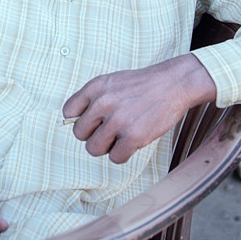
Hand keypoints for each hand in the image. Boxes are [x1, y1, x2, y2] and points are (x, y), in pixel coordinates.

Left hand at [62, 54, 216, 163]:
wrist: (173, 84)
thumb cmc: (142, 85)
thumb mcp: (112, 81)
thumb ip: (93, 98)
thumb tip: (75, 121)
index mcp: (95, 87)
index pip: (68, 111)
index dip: (79, 119)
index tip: (92, 121)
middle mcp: (103, 103)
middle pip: (79, 134)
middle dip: (93, 135)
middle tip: (109, 130)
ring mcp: (117, 120)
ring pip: (94, 149)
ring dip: (106, 147)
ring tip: (120, 137)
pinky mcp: (133, 137)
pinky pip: (115, 158)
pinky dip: (123, 154)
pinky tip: (132, 141)